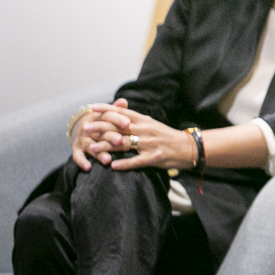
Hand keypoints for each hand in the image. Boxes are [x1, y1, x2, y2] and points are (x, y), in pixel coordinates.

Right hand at [70, 98, 130, 169]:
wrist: (84, 125)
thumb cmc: (104, 120)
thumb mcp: (109, 114)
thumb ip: (117, 109)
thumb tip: (123, 101)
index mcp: (98, 116)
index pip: (108, 116)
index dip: (118, 119)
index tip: (128, 123)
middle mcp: (88, 127)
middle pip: (100, 131)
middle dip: (110, 136)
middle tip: (119, 140)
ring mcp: (82, 138)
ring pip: (90, 145)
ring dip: (98, 152)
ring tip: (108, 159)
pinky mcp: (76, 148)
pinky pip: (77, 156)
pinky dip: (82, 162)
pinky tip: (89, 168)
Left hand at [84, 103, 198, 171]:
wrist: (189, 147)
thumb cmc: (169, 136)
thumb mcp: (153, 124)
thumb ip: (137, 120)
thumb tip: (121, 114)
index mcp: (145, 120)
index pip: (122, 112)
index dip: (106, 109)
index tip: (91, 108)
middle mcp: (145, 129)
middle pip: (119, 127)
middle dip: (100, 127)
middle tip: (85, 128)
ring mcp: (149, 144)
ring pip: (123, 144)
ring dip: (105, 146)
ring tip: (90, 148)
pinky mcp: (154, 157)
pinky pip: (136, 161)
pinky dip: (124, 164)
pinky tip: (112, 166)